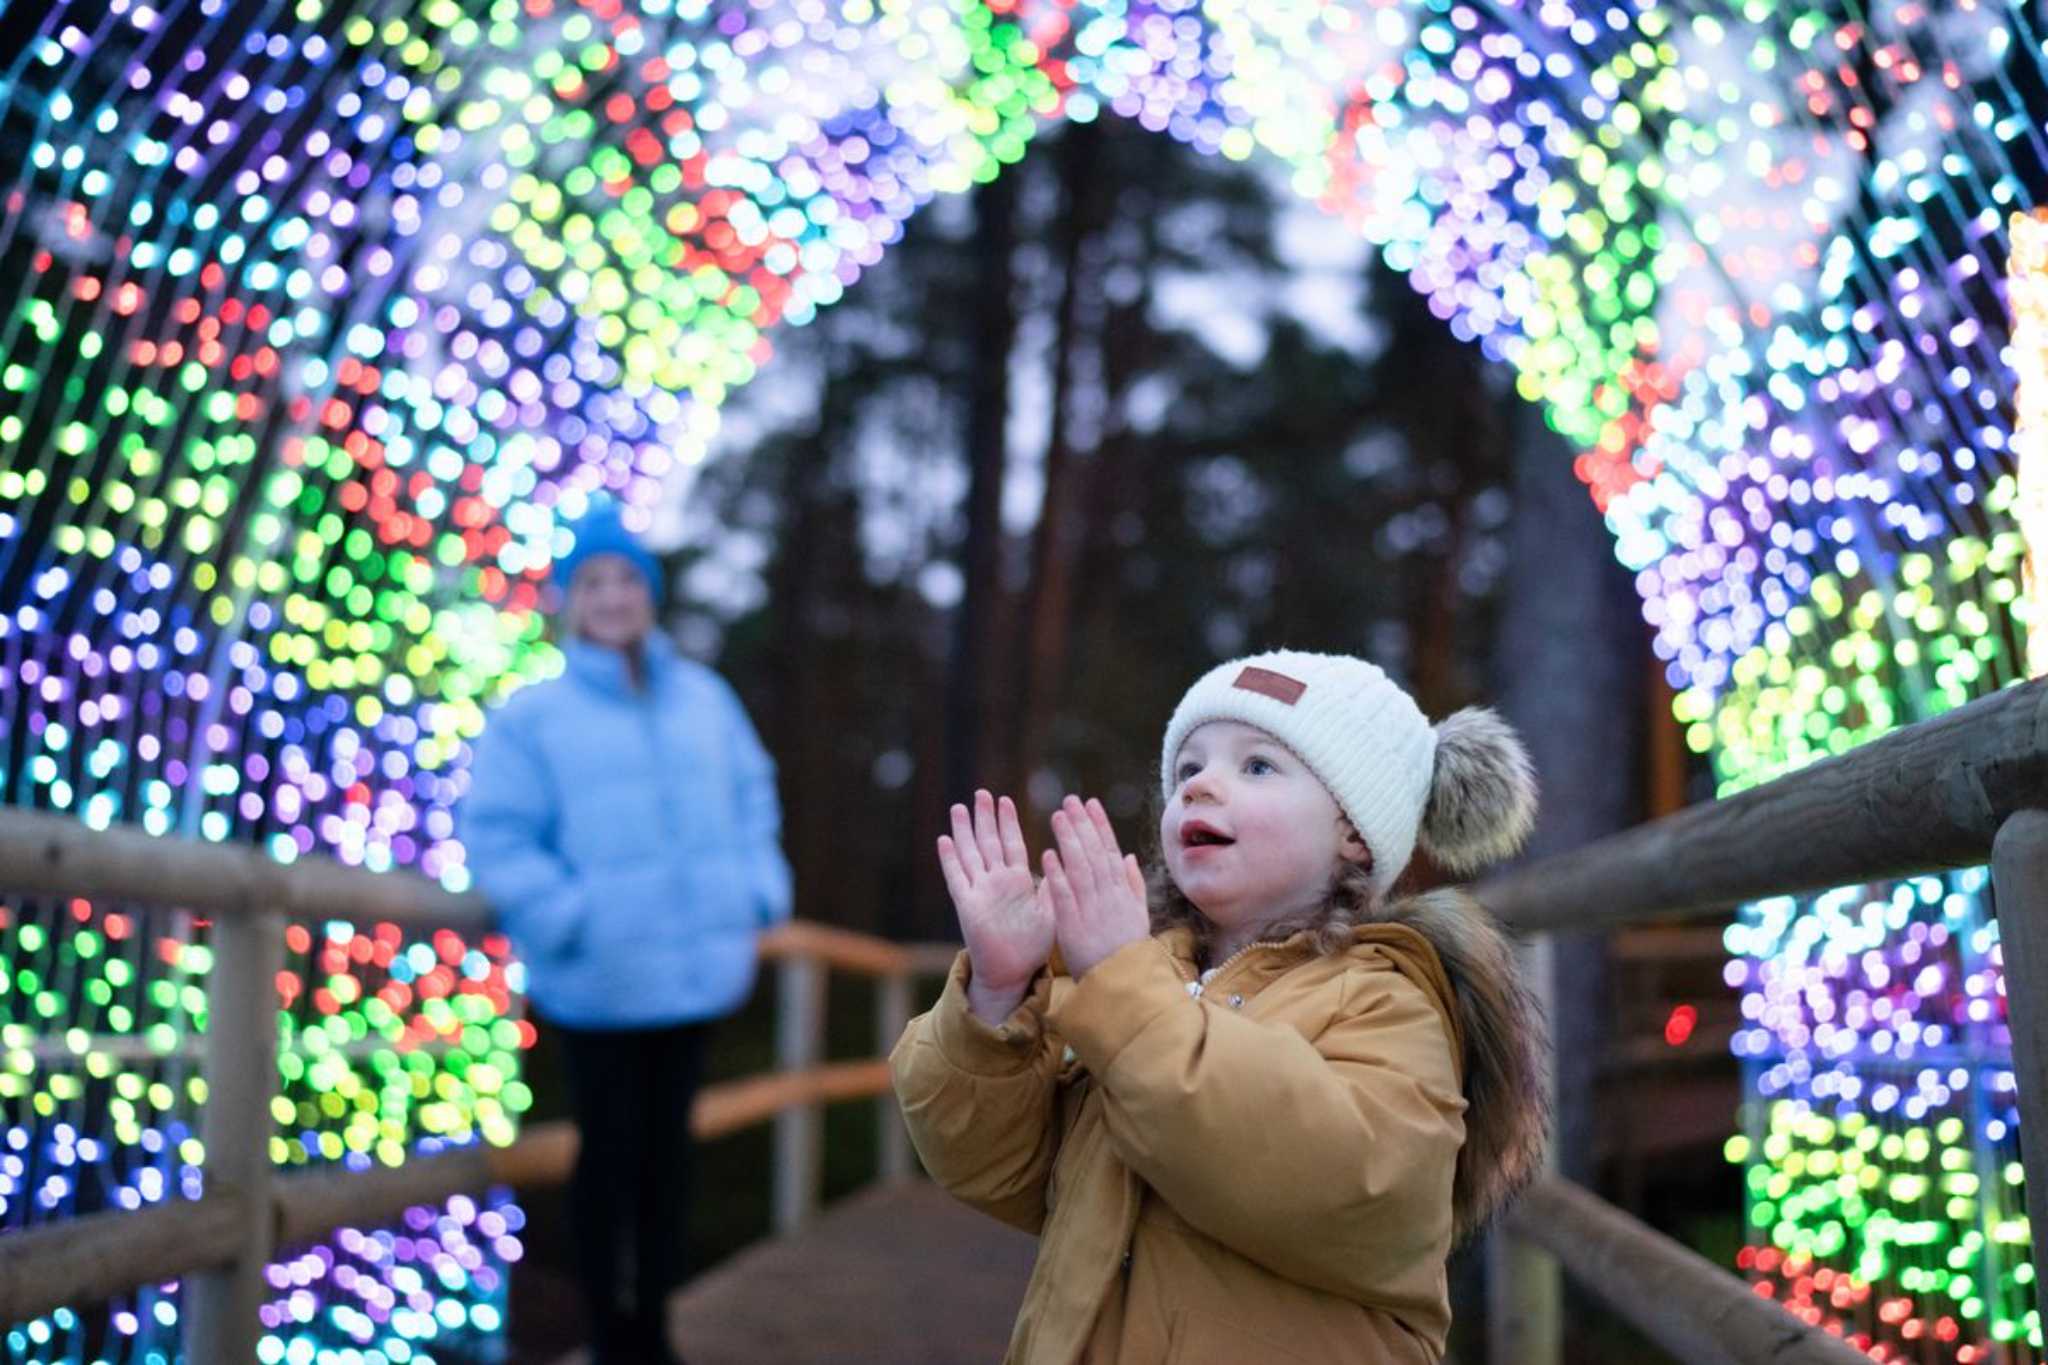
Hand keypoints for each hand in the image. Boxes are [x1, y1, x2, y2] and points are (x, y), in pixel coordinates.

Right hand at [937, 791, 1052, 1023]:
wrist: (1011, 974)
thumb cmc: (1031, 946)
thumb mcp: (1049, 913)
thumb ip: (1052, 888)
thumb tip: (1063, 862)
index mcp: (1017, 882)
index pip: (1012, 844)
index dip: (1008, 822)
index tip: (1005, 800)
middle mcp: (996, 882)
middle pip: (988, 842)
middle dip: (984, 818)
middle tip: (981, 793)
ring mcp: (980, 892)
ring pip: (970, 854)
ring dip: (964, 832)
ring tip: (959, 808)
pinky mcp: (967, 907)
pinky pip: (957, 879)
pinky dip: (950, 860)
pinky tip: (944, 840)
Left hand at [1043, 796, 1150, 977]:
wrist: (1122, 984)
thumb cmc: (1128, 950)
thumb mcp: (1138, 916)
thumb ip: (1134, 884)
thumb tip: (1129, 857)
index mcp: (1123, 892)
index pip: (1110, 851)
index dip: (1100, 825)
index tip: (1090, 803)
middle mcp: (1109, 896)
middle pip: (1094, 853)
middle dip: (1082, 825)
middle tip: (1069, 801)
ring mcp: (1092, 910)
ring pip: (1080, 869)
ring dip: (1068, 841)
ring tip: (1057, 817)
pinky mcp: (1074, 926)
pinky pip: (1064, 897)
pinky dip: (1057, 875)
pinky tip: (1047, 855)